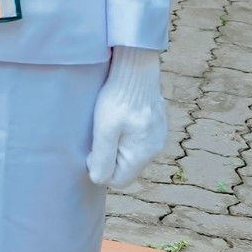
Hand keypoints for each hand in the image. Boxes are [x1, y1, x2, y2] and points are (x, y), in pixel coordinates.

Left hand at [87, 46, 166, 188]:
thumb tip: (99, 180)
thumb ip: (103, 157)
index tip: (94, 149)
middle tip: (100, 134)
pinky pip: (137, 138)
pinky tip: (120, 116)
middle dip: (110, 157)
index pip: (118, 181)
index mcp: (142, 154)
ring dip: (117, 143)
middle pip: (125, 167)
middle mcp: (154, 149)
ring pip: (131, 152)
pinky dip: (126, 132)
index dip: (101, 169)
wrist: (136, 70)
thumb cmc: (117, 99)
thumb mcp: (104, 130)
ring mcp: (157, 136)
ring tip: (109, 123)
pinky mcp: (156, 124)